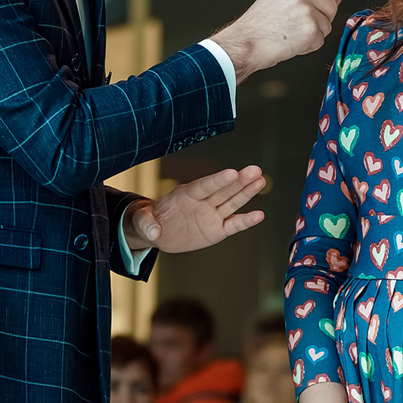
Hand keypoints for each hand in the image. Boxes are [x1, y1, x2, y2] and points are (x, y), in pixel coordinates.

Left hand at [129, 167, 267, 253]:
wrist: (159, 232)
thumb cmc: (150, 220)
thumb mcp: (142, 221)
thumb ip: (147, 224)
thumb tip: (154, 232)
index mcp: (185, 195)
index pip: (204, 186)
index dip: (218, 180)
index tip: (232, 172)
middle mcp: (202, 202)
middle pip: (223, 190)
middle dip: (239, 181)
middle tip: (254, 170)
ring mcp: (211, 215)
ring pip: (232, 202)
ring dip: (247, 192)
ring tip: (261, 180)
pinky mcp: (217, 229)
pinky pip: (233, 225)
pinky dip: (246, 221)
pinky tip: (259, 215)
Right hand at [210, 0, 341, 80]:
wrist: (246, 43)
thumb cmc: (256, 26)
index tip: (332, 3)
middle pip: (332, 5)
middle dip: (323, 19)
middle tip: (305, 26)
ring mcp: (307, 11)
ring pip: (327, 25)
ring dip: (315, 34)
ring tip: (293, 35)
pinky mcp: (310, 30)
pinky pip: (320, 40)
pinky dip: (309, 46)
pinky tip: (292, 43)